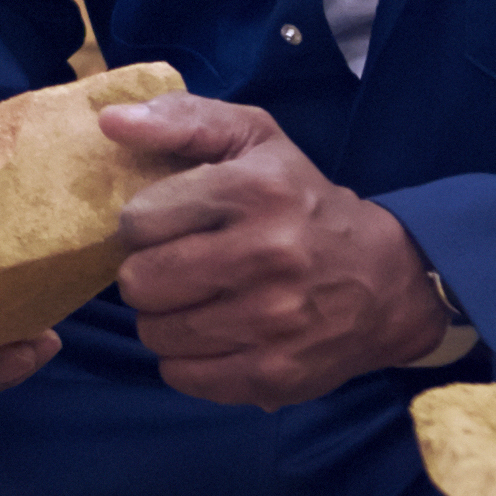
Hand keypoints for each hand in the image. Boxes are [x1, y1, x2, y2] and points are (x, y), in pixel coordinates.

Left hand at [101, 93, 453, 408]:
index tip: (171, 225)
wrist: (386, 281)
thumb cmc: (302, 201)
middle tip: (179, 266)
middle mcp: (266, 254)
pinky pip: (182, 375)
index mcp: (256, 190)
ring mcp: (271, 322)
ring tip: (198, 300)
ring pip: (156, 332)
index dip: (145, 224)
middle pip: (140, 282)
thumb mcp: (254, 140)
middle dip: (149, 274)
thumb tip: (109, 121)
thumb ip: (180, 120)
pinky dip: (186, 359)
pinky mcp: (273, 374)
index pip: (138, 220)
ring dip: (166, 318)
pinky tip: (214, 335)